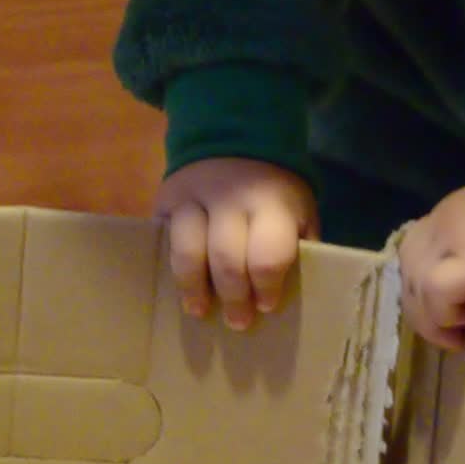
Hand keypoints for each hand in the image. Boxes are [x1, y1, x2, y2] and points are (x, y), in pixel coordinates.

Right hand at [155, 158, 318, 330]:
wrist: (236, 140)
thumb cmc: (274, 191)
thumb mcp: (300, 210)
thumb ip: (298, 245)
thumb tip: (295, 294)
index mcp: (271, 204)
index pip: (267, 254)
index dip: (266, 286)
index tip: (266, 306)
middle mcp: (230, 199)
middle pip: (226, 258)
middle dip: (233, 296)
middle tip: (238, 322)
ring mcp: (192, 198)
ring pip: (187, 250)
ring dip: (193, 287)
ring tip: (199, 310)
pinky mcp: (166, 200)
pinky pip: (164, 240)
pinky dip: (172, 267)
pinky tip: (180, 287)